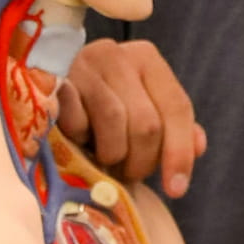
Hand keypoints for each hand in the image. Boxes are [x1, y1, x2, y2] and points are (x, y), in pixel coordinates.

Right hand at [56, 38, 206, 199]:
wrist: (43, 83)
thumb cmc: (99, 102)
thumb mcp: (140, 108)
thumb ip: (173, 126)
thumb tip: (199, 146)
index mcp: (146, 58)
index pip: (178, 107)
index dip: (180, 152)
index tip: (177, 190)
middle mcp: (117, 54)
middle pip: (147, 123)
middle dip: (141, 161)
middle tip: (128, 172)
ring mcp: (82, 65)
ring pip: (114, 123)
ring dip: (111, 154)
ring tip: (105, 158)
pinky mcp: (52, 81)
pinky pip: (75, 122)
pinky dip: (79, 138)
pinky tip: (78, 137)